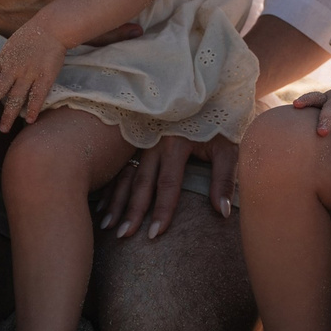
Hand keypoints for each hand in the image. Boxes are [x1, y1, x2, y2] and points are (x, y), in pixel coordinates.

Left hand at [0, 24, 64, 129]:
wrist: (53, 27)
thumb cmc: (32, 35)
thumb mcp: (12, 46)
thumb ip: (4, 60)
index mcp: (4, 59)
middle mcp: (13, 68)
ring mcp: (28, 73)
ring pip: (16, 97)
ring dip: (8, 114)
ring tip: (3, 129)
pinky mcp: (44, 76)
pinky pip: (37, 95)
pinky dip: (33, 108)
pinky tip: (29, 120)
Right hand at [100, 133, 239, 238]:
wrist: (207, 95)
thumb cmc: (219, 124)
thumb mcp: (227, 147)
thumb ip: (224, 179)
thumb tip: (222, 212)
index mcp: (176, 143)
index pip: (167, 184)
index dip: (162, 210)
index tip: (155, 234)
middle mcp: (155, 142)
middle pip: (141, 182)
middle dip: (132, 211)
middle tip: (124, 235)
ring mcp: (143, 141)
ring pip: (126, 175)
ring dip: (116, 201)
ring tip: (108, 225)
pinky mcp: (137, 142)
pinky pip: (121, 168)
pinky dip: (111, 188)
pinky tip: (103, 206)